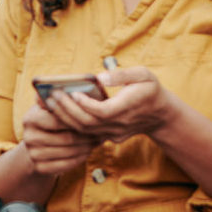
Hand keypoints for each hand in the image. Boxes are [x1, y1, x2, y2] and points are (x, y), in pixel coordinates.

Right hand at [18, 101, 98, 174]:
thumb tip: (70, 85)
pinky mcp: (39, 168)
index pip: (59, 119)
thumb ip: (59, 97)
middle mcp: (28, 137)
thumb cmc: (50, 119)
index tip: (95, 117)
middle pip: (66, 138)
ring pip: (68, 152)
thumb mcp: (51, 107)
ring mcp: (32, 154)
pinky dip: (79, 158)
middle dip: (86, 136)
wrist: (37, 144)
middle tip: (102, 133)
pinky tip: (87, 151)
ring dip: (86, 147)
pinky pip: (65, 165)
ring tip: (97, 141)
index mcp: (31, 117)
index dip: (78, 119)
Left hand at [41, 66, 172, 143]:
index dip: (85, 104)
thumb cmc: (150, 90)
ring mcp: (113, 133)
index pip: (102, 112)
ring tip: (51, 102)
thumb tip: (100, 77)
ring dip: (65, 117)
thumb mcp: (144, 75)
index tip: (72, 93)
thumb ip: (123, 75)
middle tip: (52, 96)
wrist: (160, 115)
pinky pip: (86, 133)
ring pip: (84, 131)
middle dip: (67, 110)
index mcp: (127, 108)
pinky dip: (71, 123)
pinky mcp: (108, 137)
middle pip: (87, 123)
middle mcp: (118, 124)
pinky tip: (59, 112)